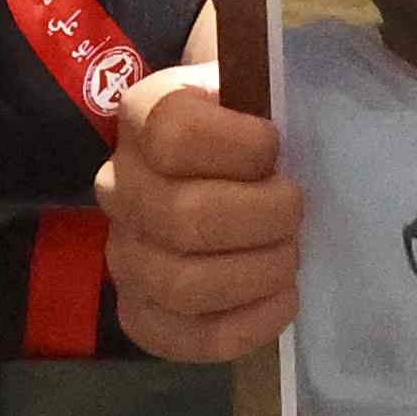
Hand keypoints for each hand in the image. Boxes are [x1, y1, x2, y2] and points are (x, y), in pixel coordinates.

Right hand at [98, 65, 302, 362]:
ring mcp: (123, 253)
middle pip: (185, 217)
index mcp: (144, 114)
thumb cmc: (255, 120)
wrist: (230, 166)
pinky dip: (248, 325)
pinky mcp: (140, 312)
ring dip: (259, 272)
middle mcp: (119, 185)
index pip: (175, 132)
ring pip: (182, 284)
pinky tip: (283, 299)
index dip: (242, 145)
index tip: (276, 146)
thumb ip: (271, 78)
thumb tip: (294, 99)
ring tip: (291, 253)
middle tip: (297, 209)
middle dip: (265, 217)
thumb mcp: (262, 78)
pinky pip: (185, 337)